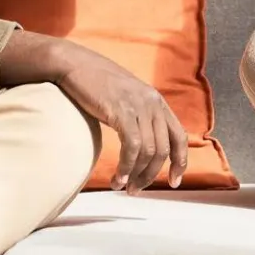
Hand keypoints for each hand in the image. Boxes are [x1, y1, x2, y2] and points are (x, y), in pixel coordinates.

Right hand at [50, 42, 186, 191]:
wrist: (74, 64)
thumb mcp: (126, 97)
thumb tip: (142, 143)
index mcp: (157, 101)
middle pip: (164, 150)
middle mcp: (153, 103)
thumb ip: (138, 115)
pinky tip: (117, 177)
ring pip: (149, 152)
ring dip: (137, 175)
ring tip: (123, 187)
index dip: (180, 162)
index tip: (173, 182)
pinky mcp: (122, 111)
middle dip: (151, 175)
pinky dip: (126, 167)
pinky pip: (132, 147)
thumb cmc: (96, 83)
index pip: (179, 136)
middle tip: (135, 189)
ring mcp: (138, 106)